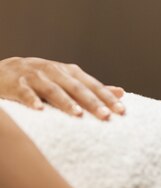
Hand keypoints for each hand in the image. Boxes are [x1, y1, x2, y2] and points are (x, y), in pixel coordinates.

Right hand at [0, 57, 124, 119]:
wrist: (4, 71)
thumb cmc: (43, 79)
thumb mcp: (68, 80)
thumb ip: (92, 88)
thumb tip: (121, 92)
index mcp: (70, 72)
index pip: (92, 85)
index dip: (107, 97)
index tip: (121, 111)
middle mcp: (55, 72)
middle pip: (76, 88)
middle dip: (92, 102)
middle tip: (106, 115)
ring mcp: (35, 76)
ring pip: (53, 89)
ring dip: (65, 102)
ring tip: (78, 114)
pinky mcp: (16, 83)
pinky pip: (25, 92)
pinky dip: (31, 100)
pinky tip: (39, 110)